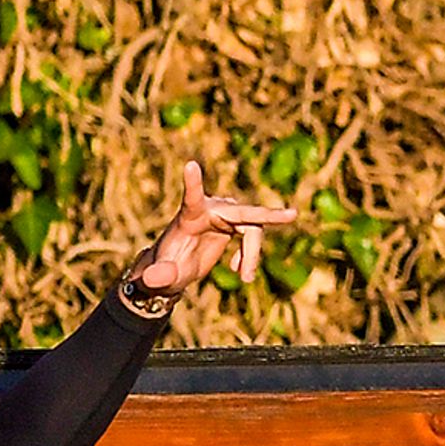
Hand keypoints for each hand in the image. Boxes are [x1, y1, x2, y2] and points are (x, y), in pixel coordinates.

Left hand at [125, 160, 299, 298]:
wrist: (175, 267)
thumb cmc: (166, 269)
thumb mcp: (161, 278)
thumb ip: (158, 277)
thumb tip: (153, 280)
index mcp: (189, 216)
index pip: (191, 197)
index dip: (192, 183)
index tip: (190, 165)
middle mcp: (210, 209)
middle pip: (242, 212)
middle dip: (266, 214)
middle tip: (291, 215)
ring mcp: (224, 215)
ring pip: (252, 228)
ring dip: (252, 255)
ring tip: (244, 279)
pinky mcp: (233, 223)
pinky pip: (252, 235)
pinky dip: (250, 256)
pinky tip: (238, 271)